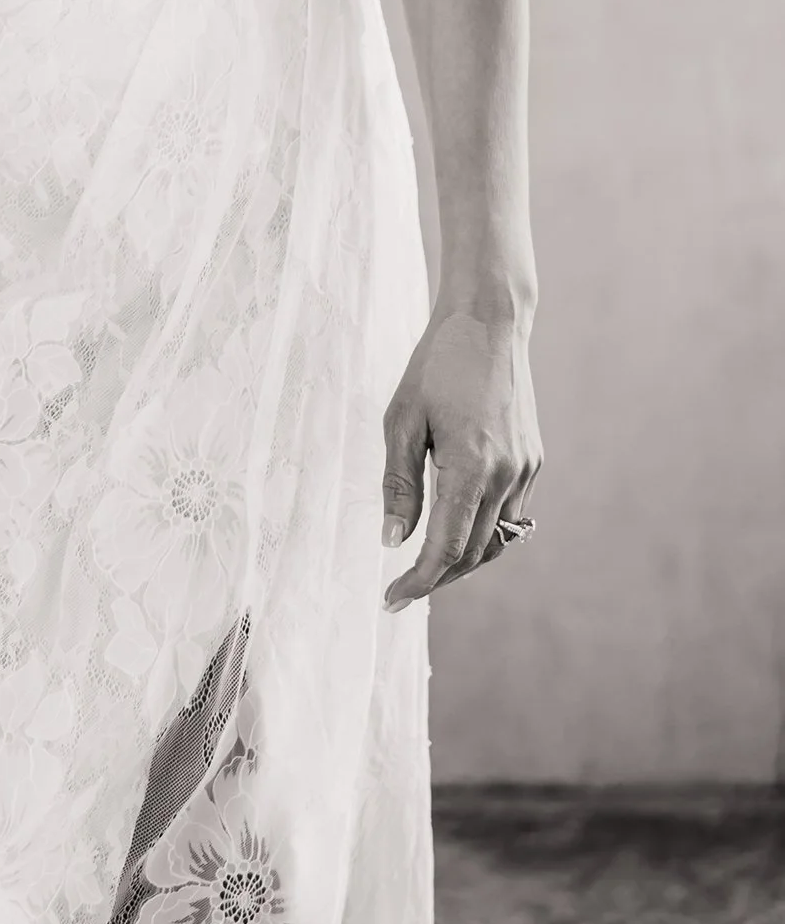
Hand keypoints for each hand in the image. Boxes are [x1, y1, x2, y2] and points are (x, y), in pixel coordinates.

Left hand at [381, 301, 540, 605]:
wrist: (489, 323)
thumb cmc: (436, 366)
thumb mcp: (401, 419)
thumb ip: (398, 483)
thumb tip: (393, 540)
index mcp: (470, 466)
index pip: (446, 548)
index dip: (418, 581)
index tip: (391, 599)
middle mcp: (506, 476)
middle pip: (473, 553)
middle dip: (437, 577)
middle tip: (402, 588)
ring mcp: (525, 470)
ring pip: (496, 541)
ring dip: (463, 561)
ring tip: (427, 567)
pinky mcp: (532, 461)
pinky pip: (510, 516)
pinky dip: (483, 533)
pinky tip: (457, 529)